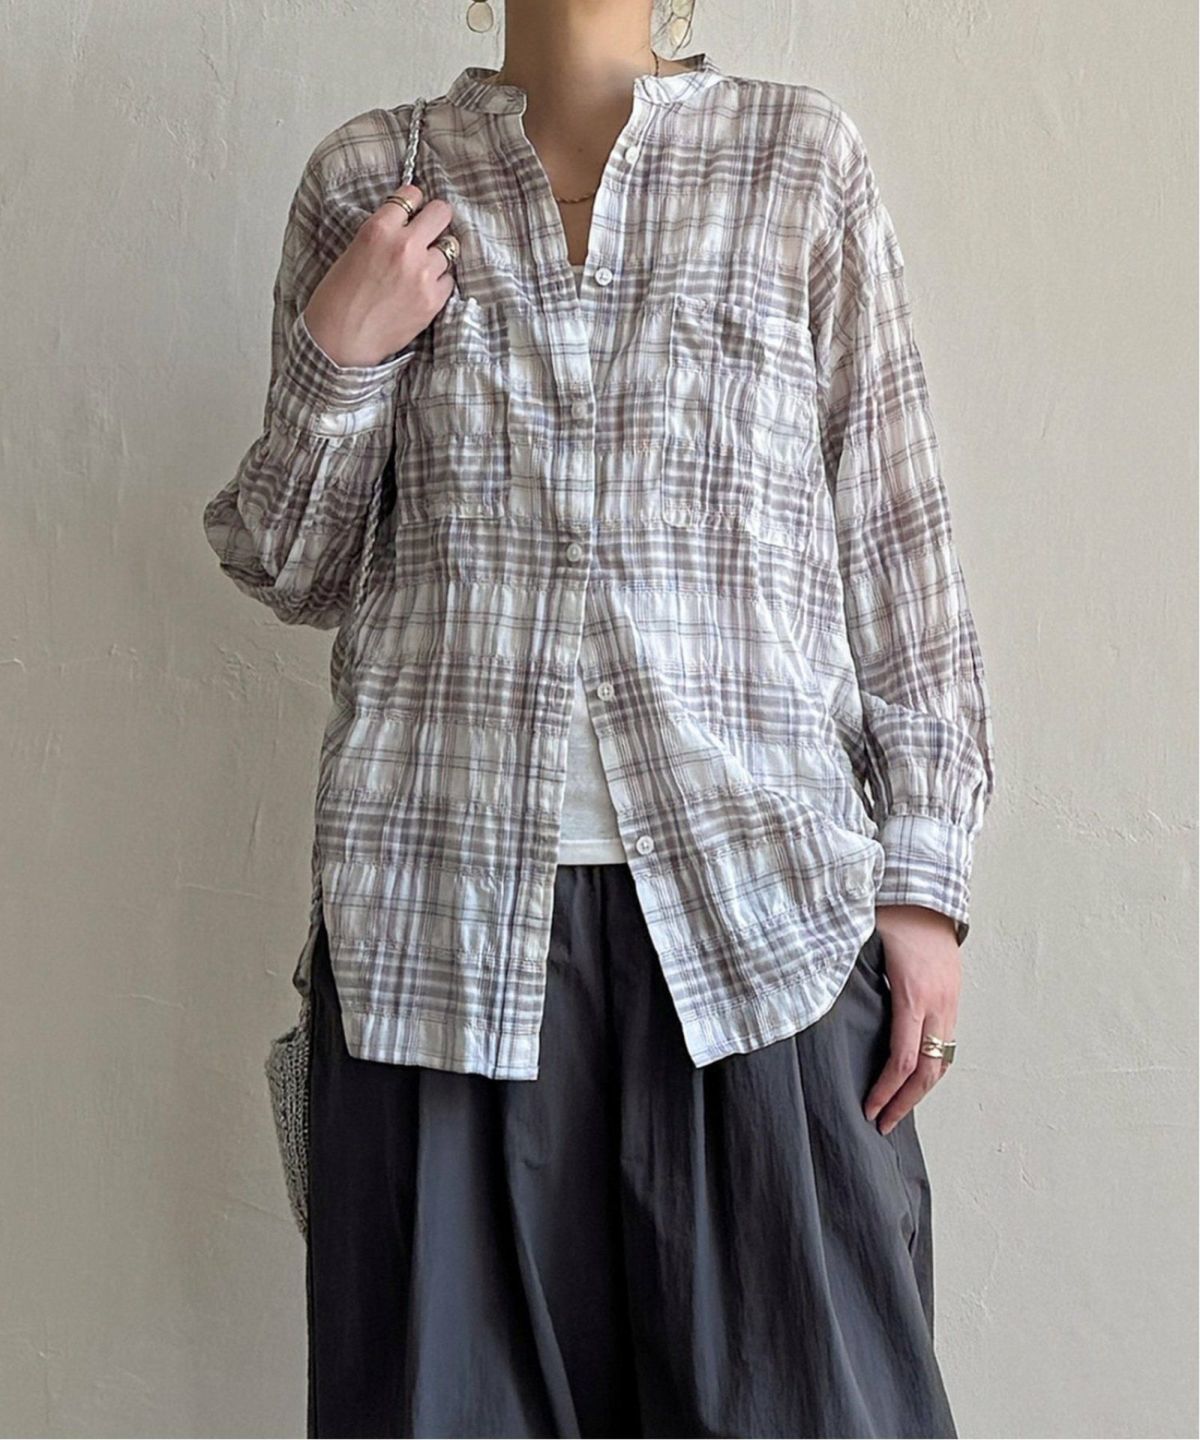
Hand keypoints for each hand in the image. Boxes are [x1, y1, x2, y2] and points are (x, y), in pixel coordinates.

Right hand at [302, 183, 457, 367]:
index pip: (412, 195)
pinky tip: (422, 290)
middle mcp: (405, 246)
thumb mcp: (354, 250)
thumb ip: (382, 234)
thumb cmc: (337, 299)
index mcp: (379, 229)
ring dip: (437, 256)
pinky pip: (449, 280)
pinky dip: (439, 282)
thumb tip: (405, 225)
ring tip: (419, 270)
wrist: (341, 341)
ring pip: (449, 248)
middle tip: (429, 231)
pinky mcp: (433, 300)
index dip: (413, 203)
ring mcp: (423, 273)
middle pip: (441, 213)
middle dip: (436, 219)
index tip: (413, 212)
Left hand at [864, 904, 959, 1133]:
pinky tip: (914, 1080)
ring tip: (896, 1111)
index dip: (886, 1091)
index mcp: (912, 995)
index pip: (903, 1060)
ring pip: (942, 1061)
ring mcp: (950, 1003)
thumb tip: (809, 994)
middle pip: (928, 1071)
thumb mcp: (861, 942)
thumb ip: (842, 973)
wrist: (927, 892)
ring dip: (921, 1092)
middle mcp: (937, 1005)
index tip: (868, 1110)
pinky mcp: (953, 999)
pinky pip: (946, 1044)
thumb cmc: (890, 914)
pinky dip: (932, 1069)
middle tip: (881, 1126)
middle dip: (904, 1103)